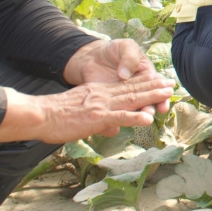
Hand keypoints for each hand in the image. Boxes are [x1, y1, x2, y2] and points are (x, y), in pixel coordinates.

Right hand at [0, 75, 174, 143]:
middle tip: (171, 84)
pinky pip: (119, 117)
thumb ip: (97, 117)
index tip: (158, 82)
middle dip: (154, 87)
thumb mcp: (80, 112)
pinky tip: (148, 118)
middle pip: (133, 89)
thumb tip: (111, 128)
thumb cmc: (55, 116)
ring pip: (131, 99)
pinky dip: (134, 117)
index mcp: (98, 92)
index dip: (144, 84)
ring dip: (151, 96)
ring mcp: (102, 105)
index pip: (125, 87)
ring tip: (167, 93)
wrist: (40, 114)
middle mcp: (103, 95)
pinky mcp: (97, 117)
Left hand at [63, 38, 172, 112]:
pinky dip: (117, 117)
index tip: (164, 100)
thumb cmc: (114, 50)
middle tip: (151, 112)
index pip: (157, 86)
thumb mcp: (125, 47)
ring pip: (132, 108)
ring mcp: (124, 97)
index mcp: (146, 74)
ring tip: (140, 118)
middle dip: (151, 106)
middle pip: (147, 100)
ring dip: (137, 115)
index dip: (162, 94)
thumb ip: (129, 58)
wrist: (93, 57)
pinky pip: (115, 111)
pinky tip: (117, 123)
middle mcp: (138, 89)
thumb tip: (125, 75)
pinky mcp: (110, 103)